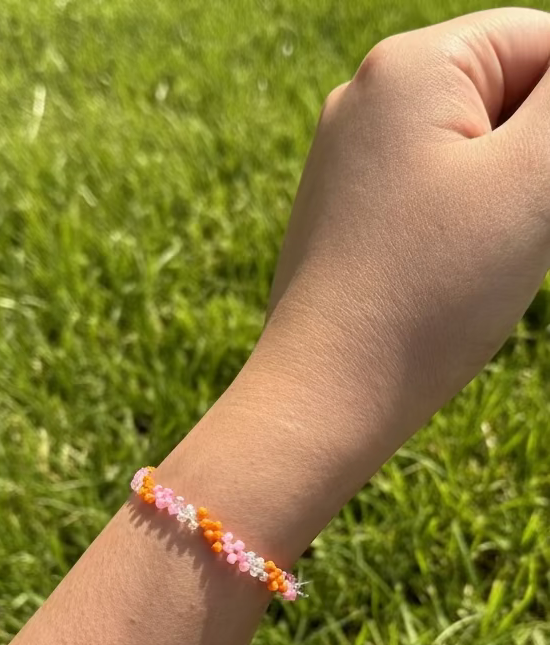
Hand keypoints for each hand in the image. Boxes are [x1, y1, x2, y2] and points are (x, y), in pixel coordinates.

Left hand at [258, 7, 549, 465]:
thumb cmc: (428, 295)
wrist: (325, 395)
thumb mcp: (531, 180)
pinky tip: (445, 276)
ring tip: (476, 263)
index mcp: (411, 65)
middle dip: (534, 162)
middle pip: (503, 97)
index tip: (539, 204)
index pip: (543, 41)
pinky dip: (461, 224)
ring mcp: (346, 158)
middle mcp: (365, 99)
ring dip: (503, 198)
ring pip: (470, 151)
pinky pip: (429, 193)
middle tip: (509, 237)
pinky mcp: (342, 212)